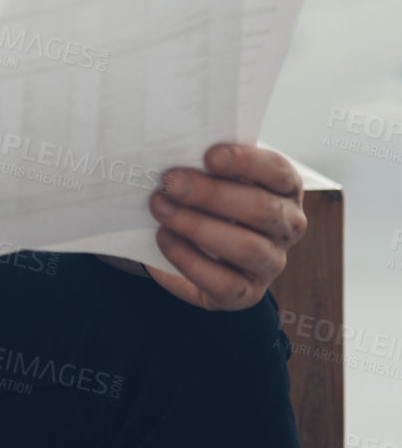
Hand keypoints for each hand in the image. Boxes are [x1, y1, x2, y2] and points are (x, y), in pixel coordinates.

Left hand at [145, 143, 306, 310]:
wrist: (198, 246)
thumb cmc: (207, 199)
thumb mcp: (212, 176)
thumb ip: (204, 165)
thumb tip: (172, 154)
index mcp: (285, 188)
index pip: (277, 171)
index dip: (245, 162)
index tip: (209, 156)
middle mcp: (287, 226)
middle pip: (260, 209)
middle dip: (211, 194)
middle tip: (170, 182)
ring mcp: (271, 262)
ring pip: (247, 248)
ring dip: (197, 226)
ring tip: (160, 208)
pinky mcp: (247, 293)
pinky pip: (224, 282)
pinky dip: (189, 260)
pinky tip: (164, 238)